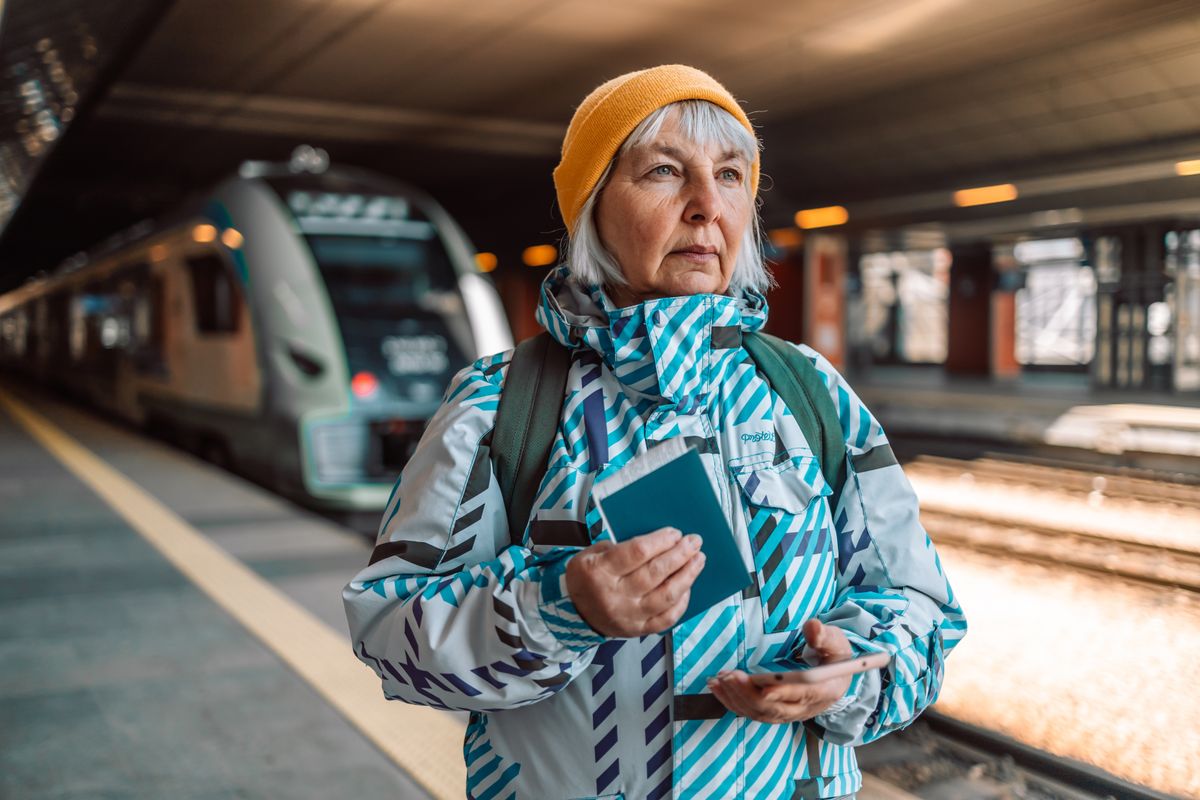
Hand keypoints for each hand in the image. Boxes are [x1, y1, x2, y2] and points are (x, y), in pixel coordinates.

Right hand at [565, 527, 705, 636]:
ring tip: (698, 560)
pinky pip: (666, 618)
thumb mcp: (592, 553)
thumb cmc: (588, 576)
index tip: (675, 532)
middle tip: (694, 542)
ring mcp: (627, 616)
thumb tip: (660, 540)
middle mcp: (614, 595)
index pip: (637, 552)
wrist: (574, 612)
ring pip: (665, 596)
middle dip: (679, 555)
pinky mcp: (637, 630)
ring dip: (686, 576)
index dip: (660, 541)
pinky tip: (687, 586)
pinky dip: (681, 602)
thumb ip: (621, 547)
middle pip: (655, 573)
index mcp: (599, 571)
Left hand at [707, 619, 853, 723]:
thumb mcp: (835, 641)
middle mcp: (807, 707)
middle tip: (729, 676)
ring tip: (718, 680)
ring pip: (761, 712)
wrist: (834, 676)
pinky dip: (734, 702)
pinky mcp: (777, 713)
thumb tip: (812, 627)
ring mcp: (790, 713)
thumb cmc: (834, 655)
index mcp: (826, 690)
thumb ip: (824, 635)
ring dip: (737, 698)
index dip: (783, 691)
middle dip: (750, 693)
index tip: (763, 686)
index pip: (803, 693)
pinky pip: (753, 713)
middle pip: (776, 707)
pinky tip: (718, 689)